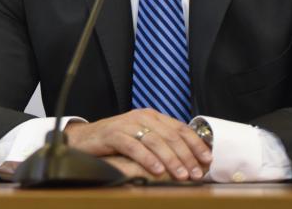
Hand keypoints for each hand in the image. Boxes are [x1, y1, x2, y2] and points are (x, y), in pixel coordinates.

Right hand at [65, 109, 210, 180]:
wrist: (84, 139)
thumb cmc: (116, 141)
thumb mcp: (142, 139)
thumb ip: (162, 143)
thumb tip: (189, 160)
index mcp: (152, 116)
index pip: (180, 128)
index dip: (196, 144)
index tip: (207, 160)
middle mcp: (141, 116)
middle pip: (171, 136)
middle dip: (186, 156)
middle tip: (196, 173)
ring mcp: (127, 124)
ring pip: (155, 141)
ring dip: (171, 159)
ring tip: (180, 175)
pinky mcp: (113, 134)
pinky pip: (134, 146)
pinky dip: (147, 159)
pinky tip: (156, 170)